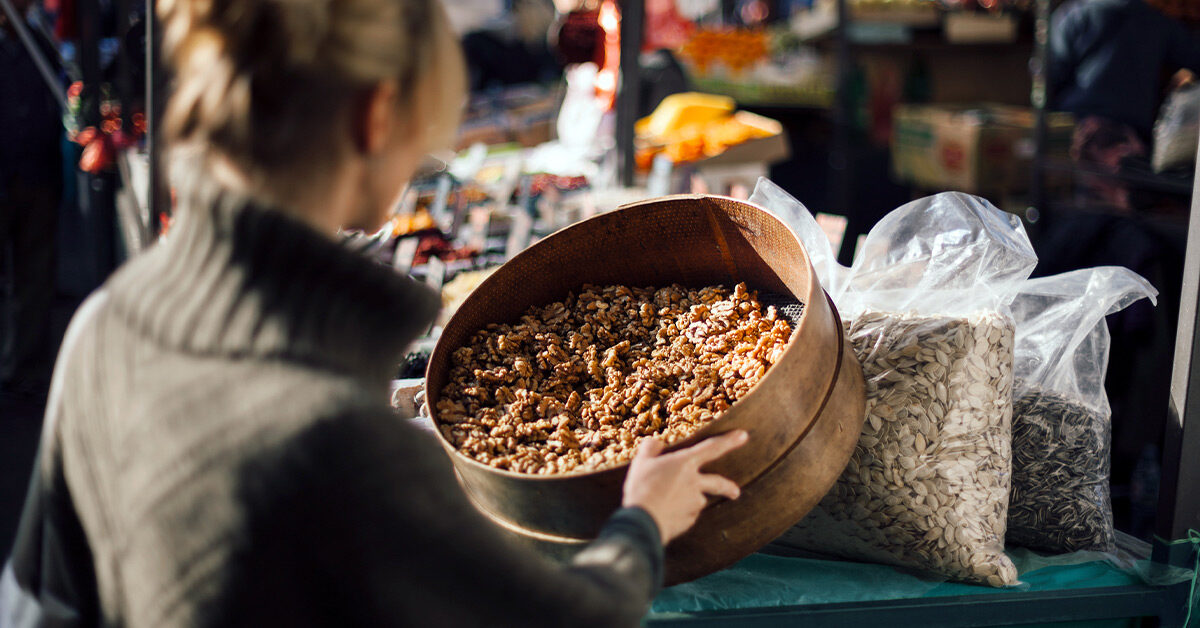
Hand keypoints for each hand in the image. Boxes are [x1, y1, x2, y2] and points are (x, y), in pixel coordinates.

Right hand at [621, 430, 748, 543]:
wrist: (642, 521)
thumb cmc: (642, 488)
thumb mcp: (641, 462)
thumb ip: (650, 448)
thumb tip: (655, 442)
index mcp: (685, 464)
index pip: (712, 448)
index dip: (729, 441)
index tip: (744, 435)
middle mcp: (695, 483)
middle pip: (718, 483)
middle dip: (729, 487)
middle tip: (735, 492)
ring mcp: (694, 504)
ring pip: (698, 501)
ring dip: (691, 501)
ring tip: (671, 503)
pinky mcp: (688, 521)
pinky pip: (687, 515)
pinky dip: (680, 514)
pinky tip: (666, 514)